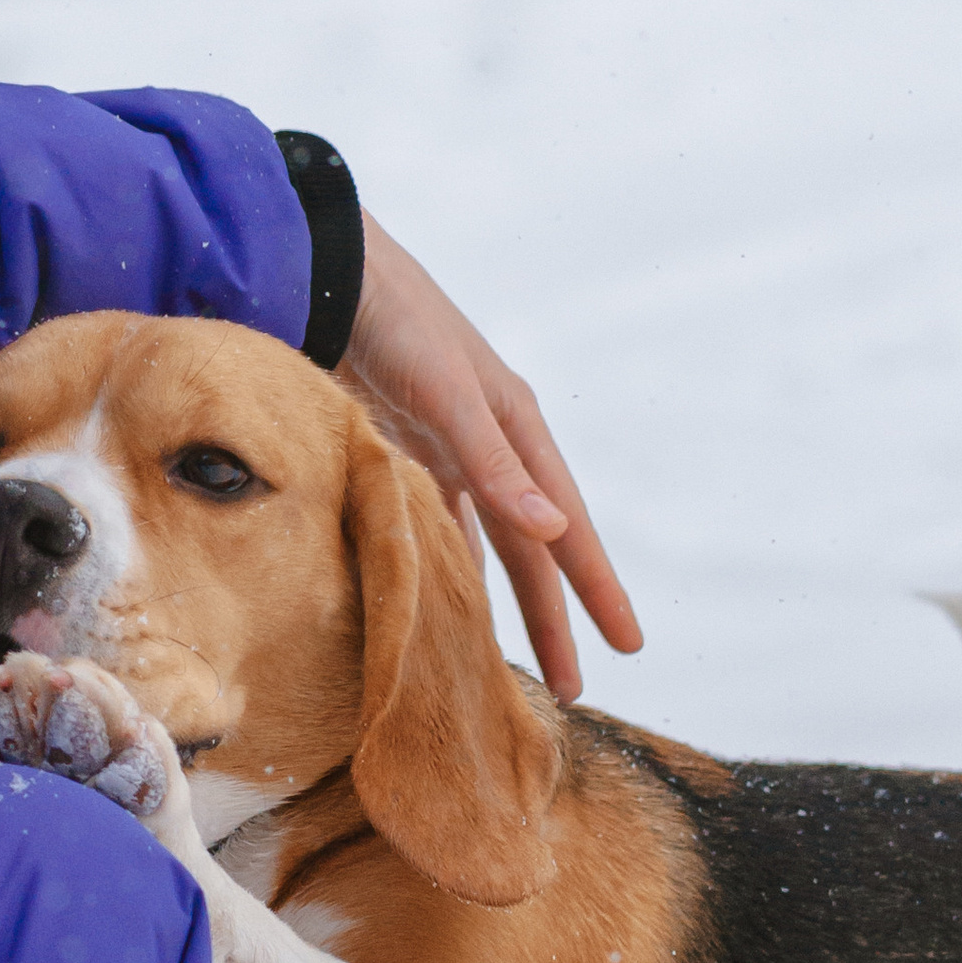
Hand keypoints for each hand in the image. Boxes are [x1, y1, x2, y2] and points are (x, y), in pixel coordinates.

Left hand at [344, 215, 638, 701]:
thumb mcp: (451, 395)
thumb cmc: (401, 325)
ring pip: (485, 543)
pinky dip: (445, 561)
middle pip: (531, 549)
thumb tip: (552, 533)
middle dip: (553, 615)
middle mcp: (491, 445)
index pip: (566, 528)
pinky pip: (435, 522)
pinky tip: (443, 598)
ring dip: (500, 598)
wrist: (334, 278)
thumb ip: (495, 465)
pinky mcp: (402, 448)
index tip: (626, 645)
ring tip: (511, 659)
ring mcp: (446, 448)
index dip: (595, 588)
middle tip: (576, 684)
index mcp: (517, 429)